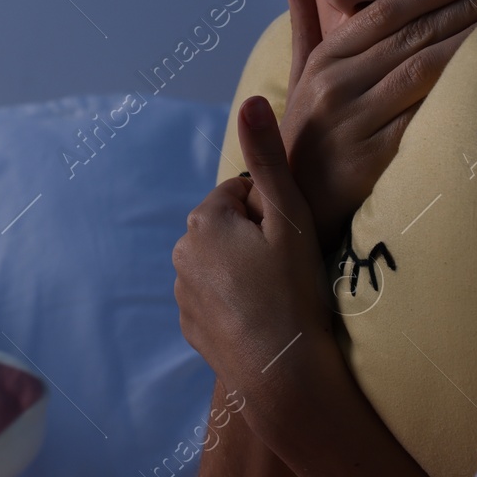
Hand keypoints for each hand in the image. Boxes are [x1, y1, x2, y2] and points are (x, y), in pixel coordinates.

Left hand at [173, 95, 332, 401]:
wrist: (285, 377)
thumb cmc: (294, 292)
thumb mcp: (290, 218)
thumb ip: (269, 158)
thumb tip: (252, 99)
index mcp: (204, 221)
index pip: (243, 193)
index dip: (275, 212)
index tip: (292, 242)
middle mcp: (182, 254)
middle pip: (230, 226)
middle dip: (258, 238)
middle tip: (289, 270)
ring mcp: (183, 293)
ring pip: (224, 262)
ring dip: (248, 269)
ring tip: (279, 297)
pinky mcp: (191, 326)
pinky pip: (218, 297)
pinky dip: (239, 301)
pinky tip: (264, 318)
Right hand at [277, 0, 476, 253]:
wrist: (290, 202)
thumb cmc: (305, 133)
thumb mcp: (298, 73)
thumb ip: (303, 20)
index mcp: (325, 59)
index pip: (385, 12)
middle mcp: (335, 86)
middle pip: (413, 36)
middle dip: (469, 5)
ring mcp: (353, 123)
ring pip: (423, 71)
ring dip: (474, 41)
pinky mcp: (371, 160)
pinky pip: (424, 119)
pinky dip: (458, 94)